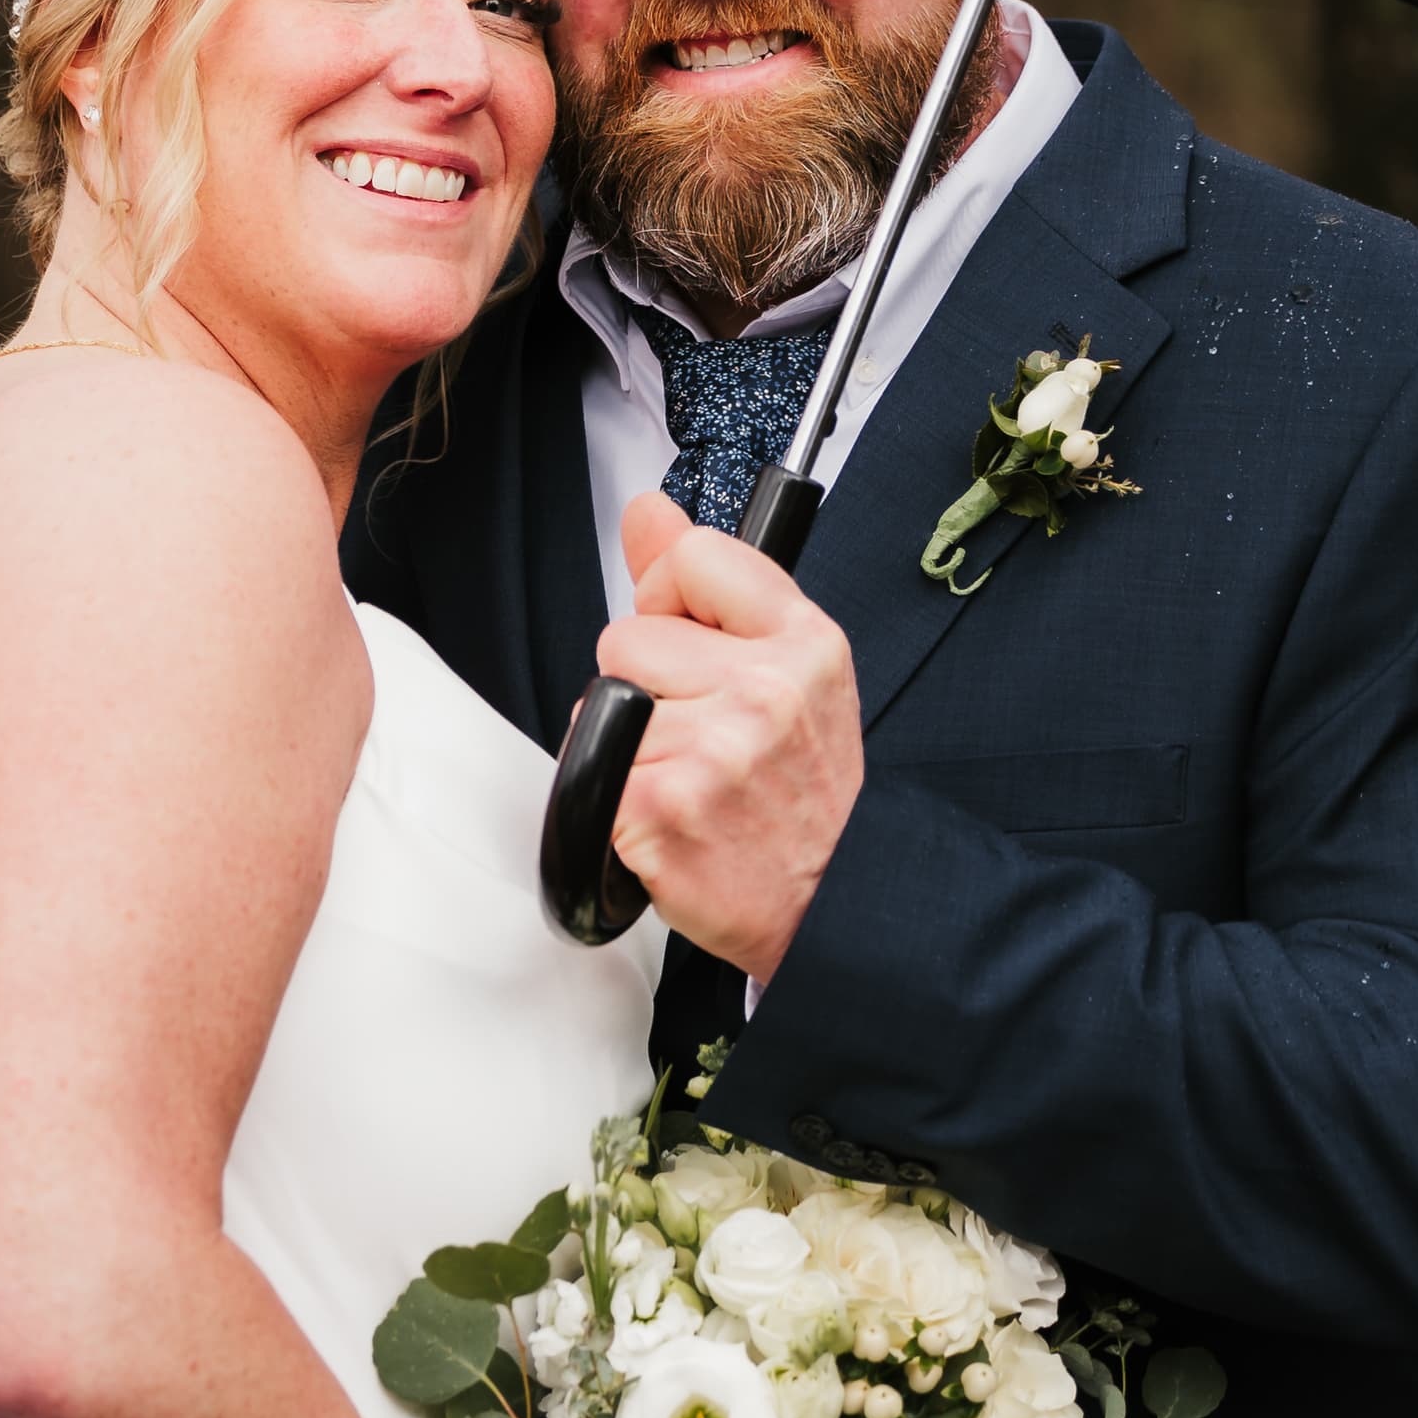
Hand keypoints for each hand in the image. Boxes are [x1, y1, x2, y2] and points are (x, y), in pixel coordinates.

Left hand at [594, 493, 862, 981]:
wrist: (830, 906)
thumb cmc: (805, 792)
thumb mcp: (790, 670)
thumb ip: (710, 585)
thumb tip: (647, 511)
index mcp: (803, 643)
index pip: (692, 556)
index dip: (670, 599)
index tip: (689, 641)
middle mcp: (765, 689)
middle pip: (627, 636)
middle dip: (643, 685)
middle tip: (698, 737)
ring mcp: (713, 750)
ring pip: (601, 704)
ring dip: (624, 746)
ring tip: (686, 779)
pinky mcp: (661, 807)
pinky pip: (587, 771)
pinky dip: (609, 803)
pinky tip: (663, 819)